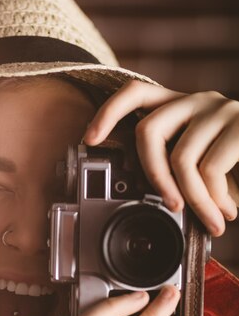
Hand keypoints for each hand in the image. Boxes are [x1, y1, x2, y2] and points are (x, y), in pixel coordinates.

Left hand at [84, 80, 238, 236]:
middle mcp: (196, 100)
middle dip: (153, 177)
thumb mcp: (207, 160)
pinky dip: (214, 199)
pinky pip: (210, 168)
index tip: (90, 139)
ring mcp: (219, 109)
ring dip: (194, 200)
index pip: (135, 94)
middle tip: (169, 207)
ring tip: (210, 221)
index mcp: (181, 106)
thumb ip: (182, 169)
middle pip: (149, 132)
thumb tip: (161, 199)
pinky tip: (226, 211)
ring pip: (181, 158)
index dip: (108, 114)